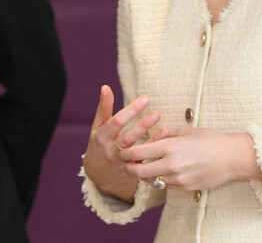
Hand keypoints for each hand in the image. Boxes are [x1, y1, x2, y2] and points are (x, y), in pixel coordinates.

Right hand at [83, 85, 165, 201]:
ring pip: (137, 151)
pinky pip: (144, 161)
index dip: (131, 110)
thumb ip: (103, 107)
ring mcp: (121, 162)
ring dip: (151, 139)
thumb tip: (106, 87)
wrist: (97, 174)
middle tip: (157, 113)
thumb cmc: (99, 143)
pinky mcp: (130, 171)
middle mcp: (110, 150)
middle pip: (128, 138)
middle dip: (143, 126)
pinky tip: (164, 138)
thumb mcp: (98, 126)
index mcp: (102, 136)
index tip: (146, 99)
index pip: (117, 122)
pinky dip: (154, 150)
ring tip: (163, 126)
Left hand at [119, 127, 261, 191]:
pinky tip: (160, 171)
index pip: (139, 153)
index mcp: (170, 147)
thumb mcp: (186, 131)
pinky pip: (165, 186)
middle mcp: (172, 165)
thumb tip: (154, 135)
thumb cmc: (210, 139)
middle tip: (127, 163)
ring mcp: (179, 179)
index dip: (127, 153)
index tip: (122, 151)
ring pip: (152, 181)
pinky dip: (159, 179)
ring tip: (142, 167)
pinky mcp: (185, 188)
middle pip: (140, 172)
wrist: (232, 157)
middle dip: (130, 168)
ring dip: (144, 175)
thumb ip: (167, 134)